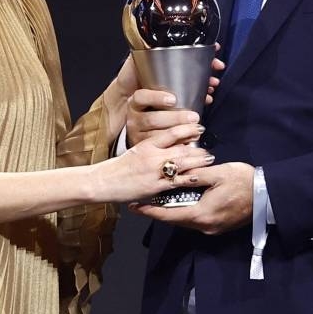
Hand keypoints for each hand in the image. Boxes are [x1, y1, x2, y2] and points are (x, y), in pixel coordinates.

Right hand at [97, 123, 214, 203]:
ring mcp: (154, 171)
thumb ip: (151, 146)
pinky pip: (176, 181)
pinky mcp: (155, 186)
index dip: (187, 129)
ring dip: (198, 160)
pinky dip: (189, 178)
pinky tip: (199, 176)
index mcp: (146, 144)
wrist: (103, 181)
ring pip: (182, 163)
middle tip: (208, 145)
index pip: (170, 133)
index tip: (198, 127)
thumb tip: (170, 143)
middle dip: (197, 146)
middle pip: (180, 147)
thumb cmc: (118, 167)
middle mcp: (152, 155)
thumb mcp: (134, 150)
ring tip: (209, 158)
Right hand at [126, 46, 224, 147]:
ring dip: (180, 132)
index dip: (156, 97)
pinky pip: (161, 149)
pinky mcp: (145, 146)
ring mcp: (138, 133)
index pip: (141, 96)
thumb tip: (215, 49)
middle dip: (176, 118)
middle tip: (195, 116)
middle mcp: (135, 116)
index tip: (173, 99)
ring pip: (157, 135)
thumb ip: (180, 71)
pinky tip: (190, 142)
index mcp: (137, 100)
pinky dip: (177, 145)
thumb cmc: (155, 101)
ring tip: (197, 128)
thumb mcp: (160, 86)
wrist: (137, 126)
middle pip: (152, 119)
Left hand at [128, 161, 254, 234]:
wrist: (268, 195)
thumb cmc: (243, 181)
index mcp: (202, 214)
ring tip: (158, 200)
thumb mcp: (218, 172)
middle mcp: (205, 226)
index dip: (150, 211)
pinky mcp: (219, 225)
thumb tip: (176, 173)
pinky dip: (185, 210)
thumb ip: (195, 174)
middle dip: (159, 211)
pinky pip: (196, 219)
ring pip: (185, 220)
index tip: (135, 207)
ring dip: (172, 211)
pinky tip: (180, 200)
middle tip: (143, 201)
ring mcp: (213, 228)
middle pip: (175, 220)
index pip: (169, 216)